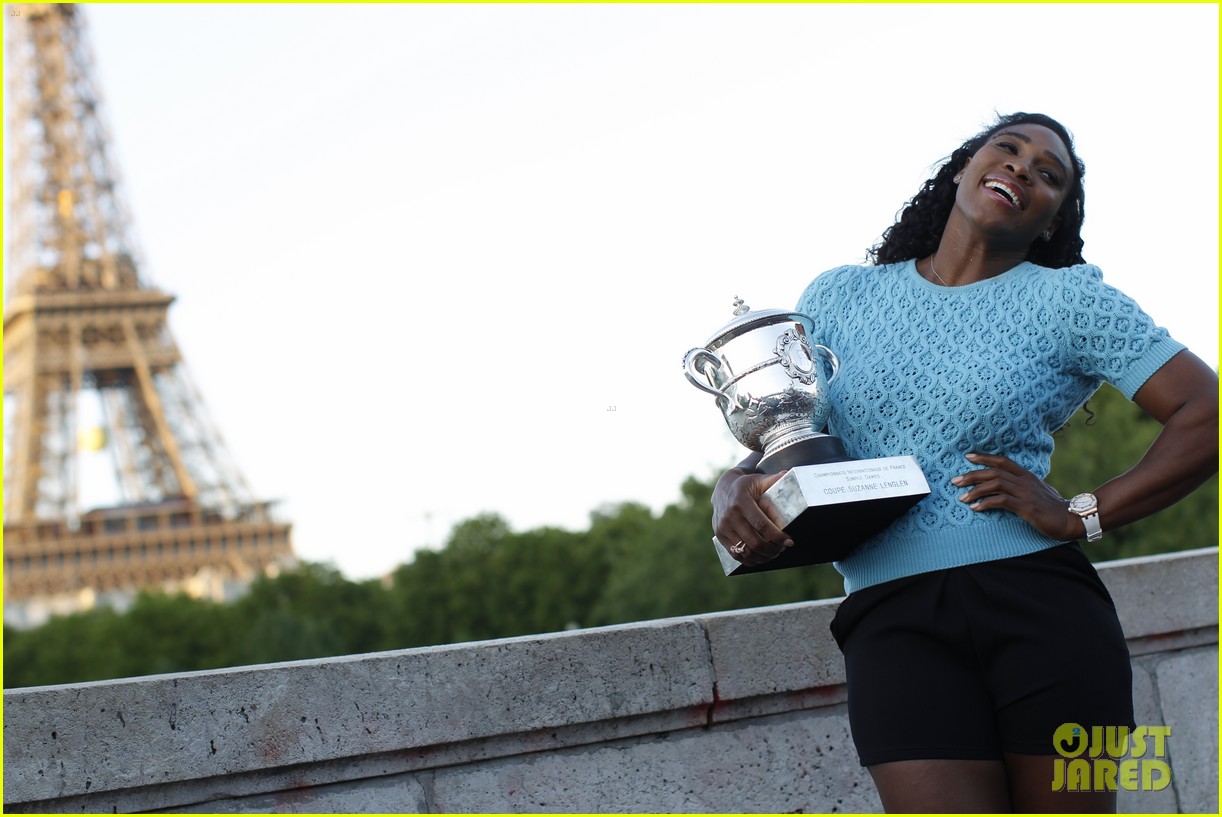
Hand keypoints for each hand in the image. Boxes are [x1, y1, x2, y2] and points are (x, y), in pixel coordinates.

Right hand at [712, 468, 793, 565]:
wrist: (722, 488)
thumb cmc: (746, 485)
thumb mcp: (758, 480)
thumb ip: (773, 479)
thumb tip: (787, 475)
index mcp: (741, 502)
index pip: (762, 525)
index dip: (777, 536)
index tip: (789, 541)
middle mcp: (730, 516)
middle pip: (755, 542)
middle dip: (773, 549)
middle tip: (783, 548)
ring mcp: (723, 527)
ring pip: (746, 551)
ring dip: (763, 556)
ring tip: (774, 553)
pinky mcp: (719, 535)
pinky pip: (736, 555)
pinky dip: (751, 560)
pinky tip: (761, 558)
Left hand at [951, 452, 1079, 540]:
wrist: (1073, 519)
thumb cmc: (1054, 508)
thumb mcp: (1038, 492)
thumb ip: (1023, 487)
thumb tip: (1006, 487)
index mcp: (1027, 476)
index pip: (1002, 461)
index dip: (984, 457)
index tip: (968, 456)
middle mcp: (1025, 481)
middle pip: (994, 471)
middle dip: (972, 475)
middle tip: (955, 481)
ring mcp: (1026, 493)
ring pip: (995, 484)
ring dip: (975, 490)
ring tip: (961, 498)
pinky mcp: (1027, 506)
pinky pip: (1002, 501)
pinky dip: (986, 503)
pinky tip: (975, 508)